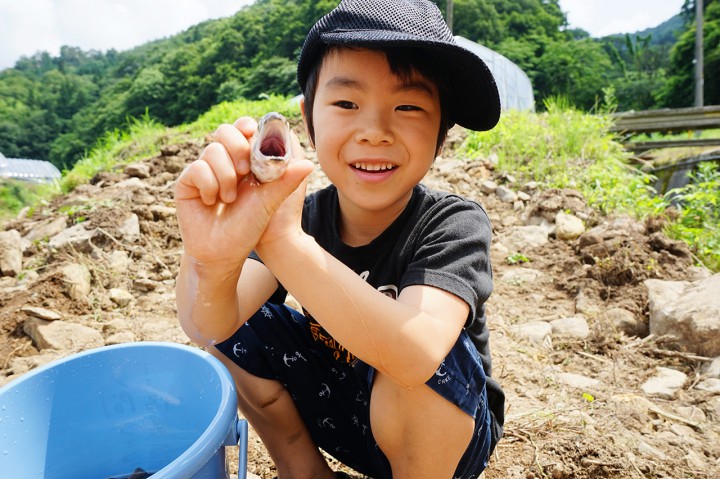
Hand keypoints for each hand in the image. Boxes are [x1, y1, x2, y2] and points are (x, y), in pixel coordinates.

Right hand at [174, 117, 313, 265]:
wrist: (224, 253)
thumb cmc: (248, 228)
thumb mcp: (270, 201)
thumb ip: (286, 180)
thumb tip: (309, 164)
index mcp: (245, 161)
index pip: (244, 129)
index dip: (248, 127)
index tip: (253, 133)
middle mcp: (224, 161)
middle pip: (225, 131)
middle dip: (238, 147)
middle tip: (245, 170)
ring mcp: (204, 170)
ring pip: (212, 149)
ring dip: (226, 176)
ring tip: (230, 199)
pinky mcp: (187, 181)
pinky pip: (197, 168)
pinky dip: (209, 185)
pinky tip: (211, 202)